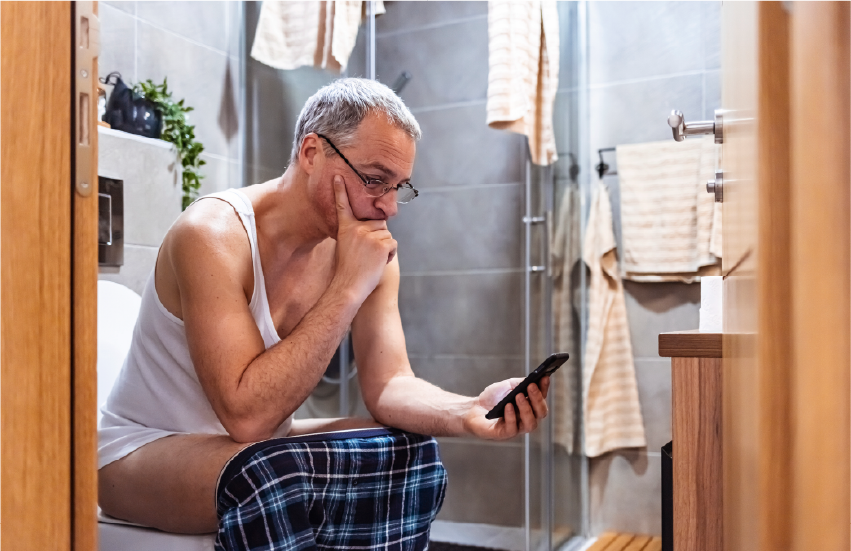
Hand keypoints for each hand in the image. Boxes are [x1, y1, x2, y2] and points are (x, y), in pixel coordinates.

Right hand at [332, 176, 397, 301]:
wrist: (348, 286)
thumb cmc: (347, 271)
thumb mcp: (346, 247)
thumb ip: (356, 234)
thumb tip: (375, 226)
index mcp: (345, 228)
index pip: (343, 206)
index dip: (341, 190)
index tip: (339, 176)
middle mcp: (357, 228)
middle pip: (378, 224)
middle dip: (378, 237)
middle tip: (367, 255)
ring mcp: (369, 235)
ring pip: (387, 235)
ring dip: (384, 248)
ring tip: (370, 261)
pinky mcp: (381, 243)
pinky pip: (392, 244)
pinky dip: (389, 255)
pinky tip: (378, 263)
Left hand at [462, 376, 550, 439]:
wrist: (474, 409)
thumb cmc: (493, 398)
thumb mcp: (508, 386)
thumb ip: (521, 383)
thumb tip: (534, 379)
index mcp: (530, 407)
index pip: (542, 399)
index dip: (544, 388)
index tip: (544, 377)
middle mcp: (526, 419)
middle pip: (540, 413)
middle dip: (537, 399)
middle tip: (531, 386)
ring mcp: (517, 428)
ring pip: (530, 423)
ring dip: (526, 409)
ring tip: (519, 396)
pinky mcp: (504, 434)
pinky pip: (512, 428)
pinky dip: (511, 416)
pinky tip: (508, 406)